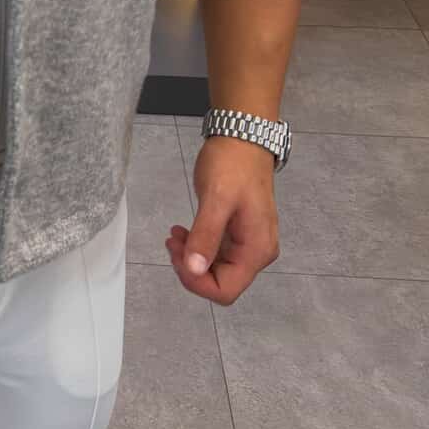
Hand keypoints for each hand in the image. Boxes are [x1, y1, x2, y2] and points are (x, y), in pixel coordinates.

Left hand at [165, 137, 278, 304]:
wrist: (243, 137)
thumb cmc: (232, 165)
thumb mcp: (216, 198)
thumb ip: (206, 236)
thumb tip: (195, 269)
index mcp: (257, 250)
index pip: (226, 290)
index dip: (197, 282)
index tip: (178, 256)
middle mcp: (257, 253)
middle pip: (220, 283)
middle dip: (191, 269)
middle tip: (172, 241)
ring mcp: (248, 244)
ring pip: (215, 269)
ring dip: (190, 258)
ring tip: (174, 234)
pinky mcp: (237, 234)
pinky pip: (215, 253)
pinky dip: (196, 247)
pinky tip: (183, 232)